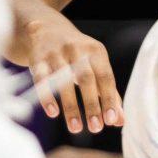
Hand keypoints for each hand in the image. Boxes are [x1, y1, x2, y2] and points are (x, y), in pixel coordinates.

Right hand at [17, 10, 121, 133]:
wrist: (47, 29)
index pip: (105, 77)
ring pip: (63, 81)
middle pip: (86, 79)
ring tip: (76, 128)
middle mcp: (77, 49)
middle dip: (92, 105)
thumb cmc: (78, 55)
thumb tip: (120, 121)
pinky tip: (53, 113)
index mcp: (96, 51)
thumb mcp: (96, 66)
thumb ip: (108, 92)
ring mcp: (56, 53)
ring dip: (70, 107)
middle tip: (96, 128)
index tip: (111, 121)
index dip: (109, 99)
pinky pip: (42, 80)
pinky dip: (47, 97)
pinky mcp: (38, 59)